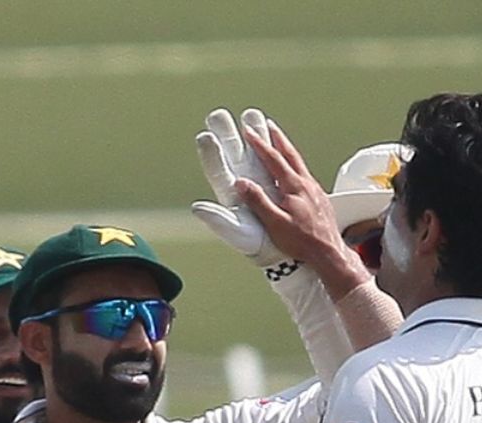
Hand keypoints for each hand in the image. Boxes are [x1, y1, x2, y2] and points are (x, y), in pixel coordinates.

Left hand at [192, 108, 283, 266]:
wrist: (285, 249)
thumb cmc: (258, 245)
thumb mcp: (237, 234)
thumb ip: (218, 220)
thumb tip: (196, 208)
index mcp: (230, 194)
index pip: (217, 169)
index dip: (210, 154)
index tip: (205, 137)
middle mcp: (242, 182)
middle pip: (231, 152)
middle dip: (225, 133)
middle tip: (217, 116)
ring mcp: (259, 179)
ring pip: (253, 150)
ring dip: (251, 131)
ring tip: (250, 114)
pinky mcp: (276, 179)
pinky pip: (272, 155)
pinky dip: (270, 141)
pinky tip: (269, 128)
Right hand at [235, 119, 367, 290]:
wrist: (329, 253)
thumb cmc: (302, 242)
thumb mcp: (275, 224)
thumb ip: (258, 202)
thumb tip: (242, 183)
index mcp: (294, 187)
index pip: (274, 159)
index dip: (260, 144)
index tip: (249, 131)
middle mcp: (306, 184)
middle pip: (290, 154)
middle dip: (277, 138)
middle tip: (267, 125)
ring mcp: (315, 190)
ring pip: (299, 163)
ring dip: (287, 150)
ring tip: (280, 142)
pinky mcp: (320, 199)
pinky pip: (305, 174)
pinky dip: (295, 165)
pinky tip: (294, 172)